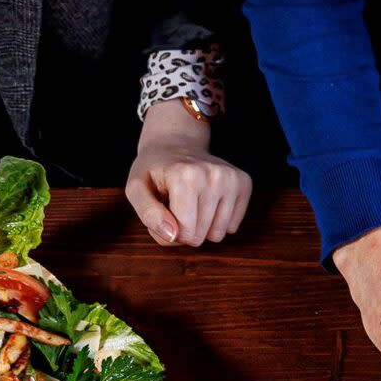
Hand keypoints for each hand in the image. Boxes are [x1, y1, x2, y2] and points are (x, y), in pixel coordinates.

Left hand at [125, 109, 251, 245]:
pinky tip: (208, 202)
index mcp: (183, 175)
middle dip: (186, 229)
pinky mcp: (244, 183)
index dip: (170, 230)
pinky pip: (233, 226)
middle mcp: (212, 175)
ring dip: (202, 226)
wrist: (176, 143)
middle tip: (176, 206)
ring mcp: (231, 178)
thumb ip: (148, 214)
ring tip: (192, 203)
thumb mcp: (136, 189)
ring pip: (218, 234)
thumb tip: (173, 236)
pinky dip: (218, 221)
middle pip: (201, 235)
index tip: (164, 211)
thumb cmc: (154, 170)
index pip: (184, 232)